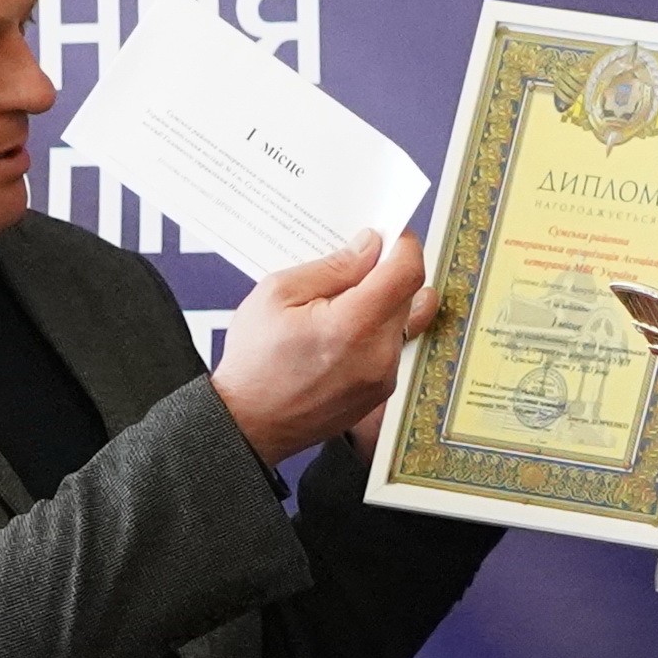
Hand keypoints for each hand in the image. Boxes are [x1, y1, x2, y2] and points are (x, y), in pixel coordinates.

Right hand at [213, 230, 430, 465]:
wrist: (248, 424)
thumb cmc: (254, 363)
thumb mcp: (278, 294)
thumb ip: (332, 267)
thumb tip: (369, 247)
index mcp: (353, 325)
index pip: (406, 272)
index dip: (404, 245)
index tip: (392, 234)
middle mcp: (378, 354)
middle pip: (409, 294)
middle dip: (388, 272)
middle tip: (357, 264)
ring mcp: (383, 377)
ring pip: (403, 321)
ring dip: (383, 303)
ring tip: (344, 302)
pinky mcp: (380, 392)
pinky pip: (392, 347)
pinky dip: (376, 330)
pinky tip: (342, 330)